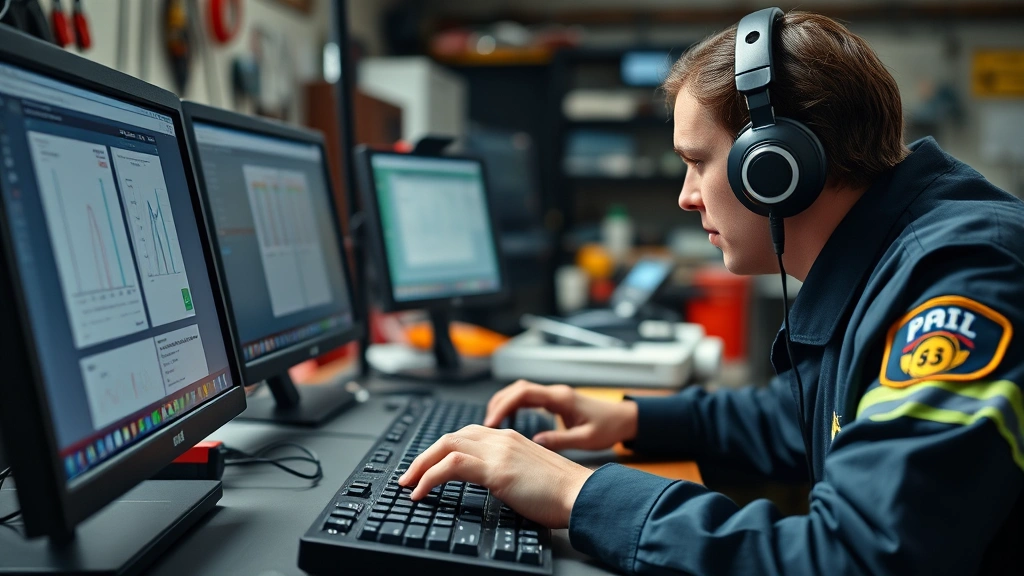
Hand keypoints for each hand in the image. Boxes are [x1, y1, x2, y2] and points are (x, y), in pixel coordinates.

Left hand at [398, 425, 592, 527]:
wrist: (582, 494)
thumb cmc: (561, 492)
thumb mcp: (529, 474)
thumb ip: (509, 470)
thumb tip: (492, 483)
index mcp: (509, 438)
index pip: (465, 435)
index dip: (441, 450)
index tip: (427, 467)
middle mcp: (501, 438)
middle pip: (450, 437)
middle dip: (424, 456)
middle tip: (409, 476)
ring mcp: (498, 451)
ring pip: (446, 446)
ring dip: (421, 465)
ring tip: (409, 484)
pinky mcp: (497, 469)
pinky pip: (452, 466)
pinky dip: (430, 477)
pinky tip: (422, 492)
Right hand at [484, 380, 638, 450]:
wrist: (624, 420)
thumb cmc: (609, 428)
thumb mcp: (586, 439)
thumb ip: (560, 440)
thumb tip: (536, 442)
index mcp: (561, 399)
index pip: (523, 394)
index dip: (503, 406)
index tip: (491, 423)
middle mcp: (555, 393)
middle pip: (517, 389)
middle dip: (498, 404)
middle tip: (485, 426)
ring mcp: (554, 396)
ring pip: (520, 392)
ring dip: (504, 404)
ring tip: (491, 424)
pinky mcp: (555, 401)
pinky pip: (527, 399)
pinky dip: (514, 407)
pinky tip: (508, 421)